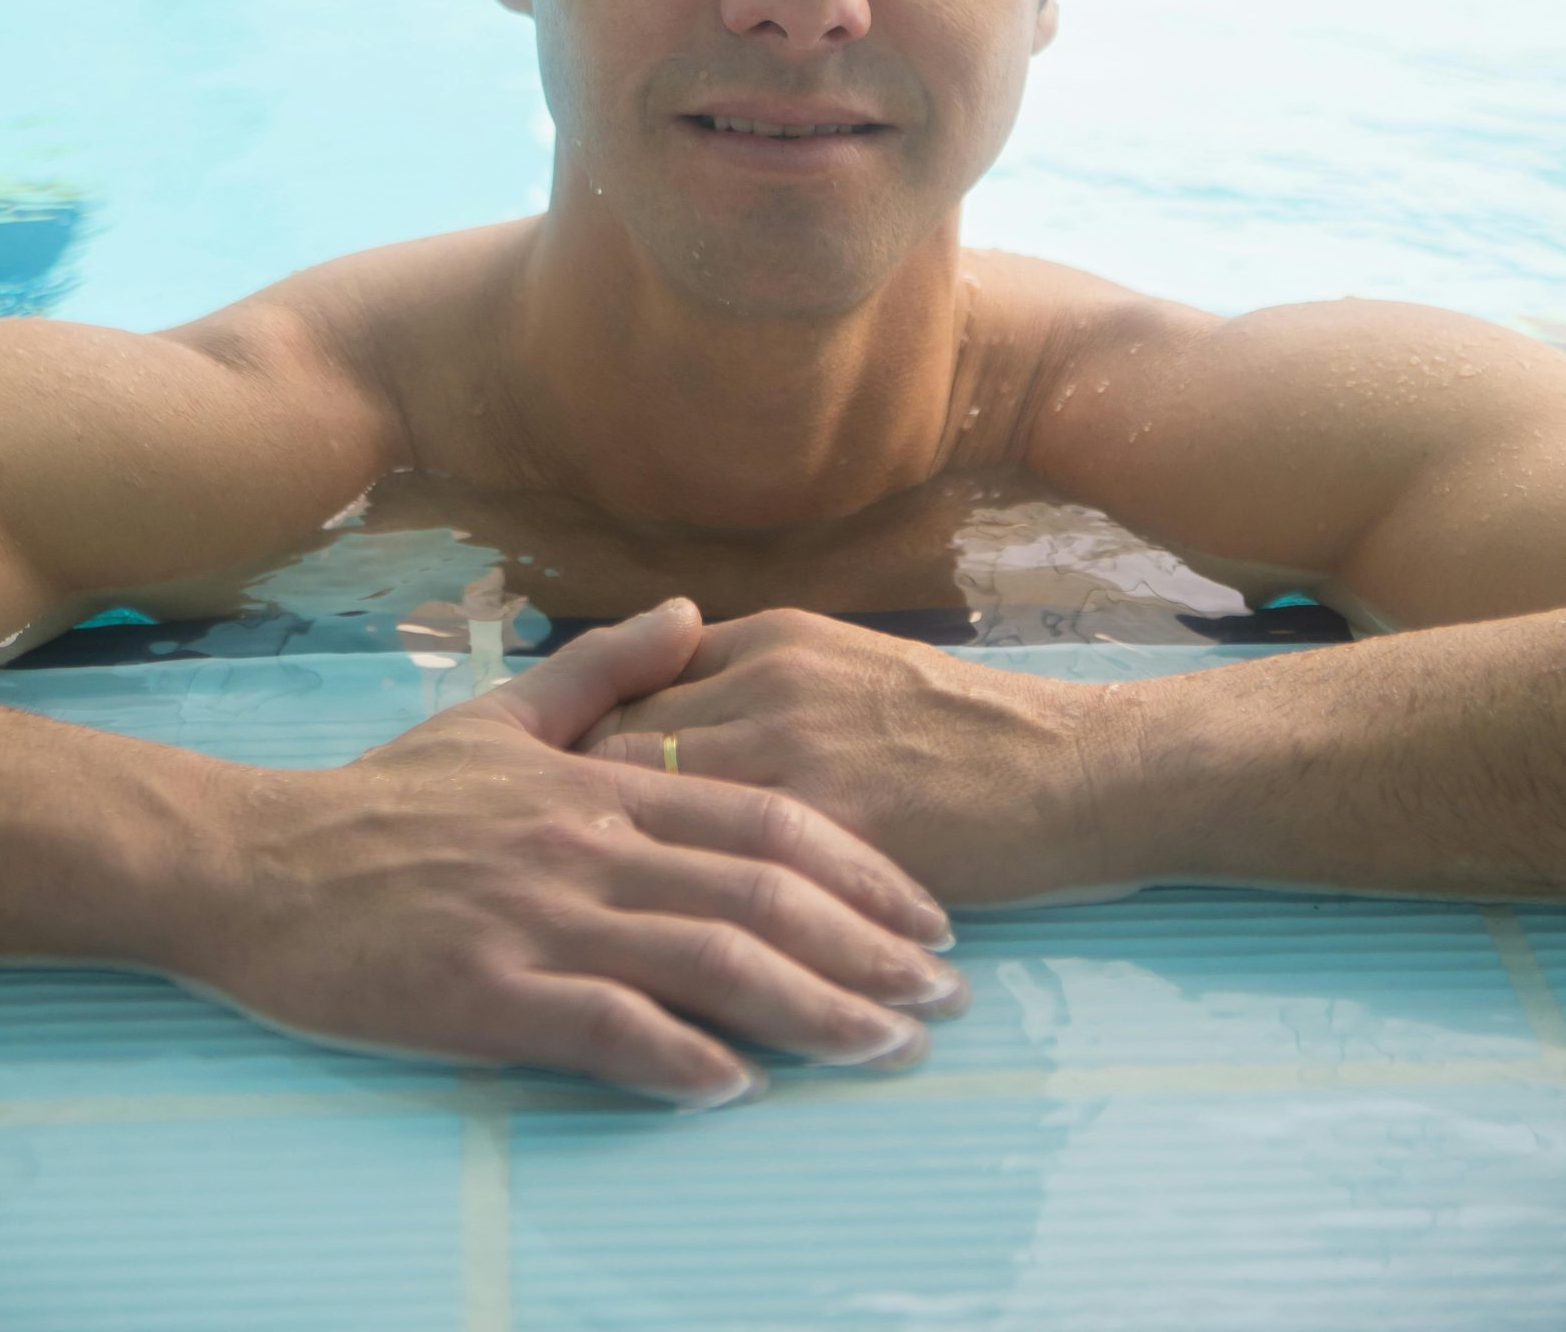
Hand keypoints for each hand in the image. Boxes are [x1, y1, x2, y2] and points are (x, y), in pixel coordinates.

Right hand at [173, 600, 966, 1106]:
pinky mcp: (484, 991)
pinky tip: (737, 1087)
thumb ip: (605, 670)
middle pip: (761, 891)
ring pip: (705, 960)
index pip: (765, 815)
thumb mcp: (501, 715)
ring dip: (809, 1008)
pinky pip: (602, 1026)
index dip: (861, 867)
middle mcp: (589, 845)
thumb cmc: (385, 800)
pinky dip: (678, 1056)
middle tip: (947, 999)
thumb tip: (690, 610)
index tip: (930, 917)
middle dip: (868, 949)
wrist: (259, 862)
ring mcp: (539, 917)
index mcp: (603, 785)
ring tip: (883, 1048)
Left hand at [578, 608, 1139, 906]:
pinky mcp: (833, 821)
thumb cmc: (966, 732)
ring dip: (607, 868)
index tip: (546, 813)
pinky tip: (643, 963)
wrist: (1069, 768)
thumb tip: (675, 723)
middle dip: (570, 815)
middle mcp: (767, 678)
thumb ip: (762, 688)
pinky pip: (726, 872)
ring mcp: (797, 748)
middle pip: (621, 741)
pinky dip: (677, 915)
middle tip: (533, 879)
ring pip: (657, 806)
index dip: (581, 754)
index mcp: (771, 640)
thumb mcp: (852, 672)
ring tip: (571, 928)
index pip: (632, 685)